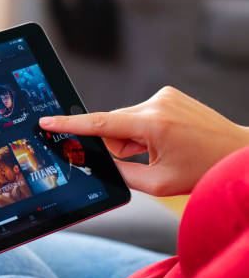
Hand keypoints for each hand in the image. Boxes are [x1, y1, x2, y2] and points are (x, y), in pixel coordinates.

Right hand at [39, 87, 248, 195]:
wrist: (239, 153)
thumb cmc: (204, 170)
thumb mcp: (158, 183)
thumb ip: (121, 172)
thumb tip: (101, 161)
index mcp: (153, 125)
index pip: (100, 123)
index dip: (70, 124)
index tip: (47, 120)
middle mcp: (157, 103)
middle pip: (114, 125)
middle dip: (119, 145)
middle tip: (145, 159)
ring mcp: (164, 95)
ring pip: (126, 120)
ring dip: (133, 138)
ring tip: (161, 151)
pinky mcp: (169, 94)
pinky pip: (140, 114)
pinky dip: (143, 130)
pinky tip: (166, 140)